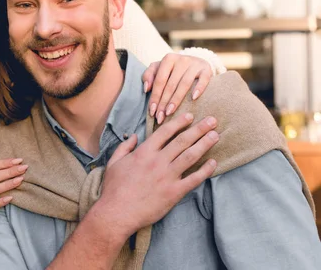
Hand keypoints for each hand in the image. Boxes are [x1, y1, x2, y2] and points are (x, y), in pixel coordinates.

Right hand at [92, 112, 217, 247]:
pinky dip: (205, 170)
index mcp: (144, 152)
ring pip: (190, 156)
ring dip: (204, 144)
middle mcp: (158, 161)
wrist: (117, 213)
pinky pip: (194, 179)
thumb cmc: (114, 188)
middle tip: (212, 121)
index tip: (190, 116)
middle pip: (182, 141)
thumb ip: (124, 147)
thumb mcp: (114, 163)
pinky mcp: (174, 192)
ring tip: (215, 136)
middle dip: (198, 129)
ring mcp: (167, 177)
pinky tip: (213, 162)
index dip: (179, 122)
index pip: (165, 132)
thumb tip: (134, 136)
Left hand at [143, 53, 212, 123]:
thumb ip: (149, 75)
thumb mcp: (159, 68)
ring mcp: (195, 64)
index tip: (152, 111)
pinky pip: (204, 79)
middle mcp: (182, 59)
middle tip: (160, 117)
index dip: (155, 97)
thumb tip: (146, 88)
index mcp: (168, 59)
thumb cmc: (173, 69)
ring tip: (170, 113)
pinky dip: (199, 88)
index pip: (159, 81)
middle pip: (170, 84)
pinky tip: (193, 99)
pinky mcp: (207, 69)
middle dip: (164, 102)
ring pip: (184, 84)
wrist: (196, 62)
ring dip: (176, 100)